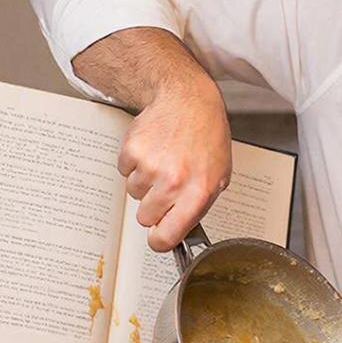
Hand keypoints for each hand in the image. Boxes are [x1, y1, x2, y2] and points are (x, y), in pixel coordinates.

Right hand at [117, 79, 231, 251]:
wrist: (189, 101)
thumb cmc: (206, 138)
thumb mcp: (218, 178)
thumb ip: (199, 207)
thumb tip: (181, 233)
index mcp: (198, 193)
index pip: (167, 237)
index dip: (159, 241)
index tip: (159, 237)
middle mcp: (173, 182)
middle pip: (145, 218)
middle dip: (154, 206)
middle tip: (167, 186)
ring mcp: (151, 166)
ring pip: (134, 194)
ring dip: (145, 182)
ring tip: (163, 161)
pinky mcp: (132, 151)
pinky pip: (124, 172)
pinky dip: (134, 164)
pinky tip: (153, 150)